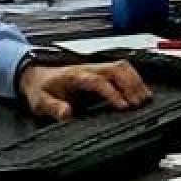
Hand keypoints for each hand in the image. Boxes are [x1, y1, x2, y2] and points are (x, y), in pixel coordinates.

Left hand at [17, 60, 150, 120]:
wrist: (35, 75)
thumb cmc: (40, 88)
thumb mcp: (40, 101)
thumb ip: (52, 107)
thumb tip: (67, 114)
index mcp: (74, 76)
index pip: (98, 81)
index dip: (112, 93)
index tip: (123, 106)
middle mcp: (88, 68)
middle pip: (115, 69)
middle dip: (130, 85)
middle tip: (139, 103)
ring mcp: (95, 68)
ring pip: (121, 66)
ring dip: (135, 80)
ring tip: (145, 98)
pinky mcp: (99, 70)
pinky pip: (120, 69)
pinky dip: (133, 78)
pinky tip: (140, 91)